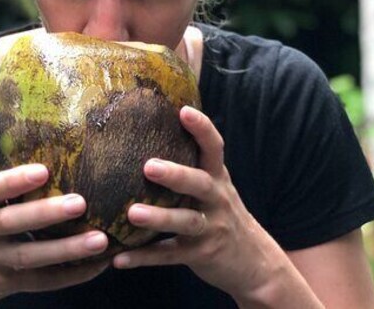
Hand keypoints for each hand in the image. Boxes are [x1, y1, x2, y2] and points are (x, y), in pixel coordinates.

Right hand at [0, 164, 109, 307]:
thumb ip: (5, 195)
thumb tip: (55, 166)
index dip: (16, 180)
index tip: (43, 169)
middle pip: (13, 222)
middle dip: (47, 213)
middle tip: (81, 202)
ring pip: (31, 256)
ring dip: (68, 249)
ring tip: (99, 240)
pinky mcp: (5, 285)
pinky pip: (41, 282)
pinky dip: (71, 275)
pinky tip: (97, 266)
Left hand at [111, 107, 291, 302]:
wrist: (255, 262)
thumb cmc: (223, 216)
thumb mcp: (216, 189)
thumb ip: (193, 168)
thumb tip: (152, 137)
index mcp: (219, 179)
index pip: (214, 148)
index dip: (202, 129)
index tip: (183, 111)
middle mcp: (218, 201)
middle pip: (200, 184)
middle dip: (177, 175)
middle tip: (149, 166)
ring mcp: (212, 229)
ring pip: (186, 222)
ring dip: (159, 217)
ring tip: (132, 214)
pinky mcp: (201, 255)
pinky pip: (170, 255)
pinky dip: (144, 257)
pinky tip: (118, 259)